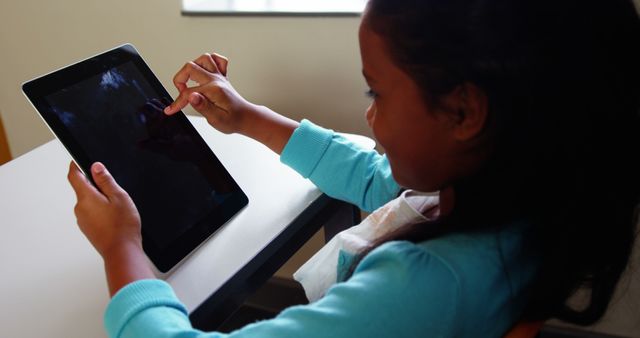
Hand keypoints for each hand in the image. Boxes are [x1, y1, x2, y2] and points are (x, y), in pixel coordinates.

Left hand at [68, 161, 153, 295]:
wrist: (122, 251)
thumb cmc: (122, 227)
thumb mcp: (119, 197)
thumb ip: (106, 180)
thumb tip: (96, 167)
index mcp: (86, 197)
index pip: (74, 175)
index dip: (75, 165)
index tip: (78, 160)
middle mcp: (80, 209)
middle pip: (83, 190)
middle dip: (95, 186)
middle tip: (112, 188)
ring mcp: (82, 220)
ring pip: (88, 203)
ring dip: (99, 200)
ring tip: (117, 207)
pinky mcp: (88, 229)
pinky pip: (91, 214)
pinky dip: (100, 212)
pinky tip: (114, 217)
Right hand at [163, 53, 252, 133]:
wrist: (246, 118)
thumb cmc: (233, 120)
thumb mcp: (216, 119)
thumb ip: (203, 106)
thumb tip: (191, 96)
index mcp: (213, 90)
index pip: (188, 92)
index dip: (177, 102)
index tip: (171, 110)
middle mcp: (216, 80)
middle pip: (190, 67)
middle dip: (180, 79)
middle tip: (181, 93)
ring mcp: (219, 76)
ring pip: (204, 58)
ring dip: (193, 67)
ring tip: (190, 80)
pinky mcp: (222, 77)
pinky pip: (217, 60)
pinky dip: (209, 61)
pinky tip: (205, 71)